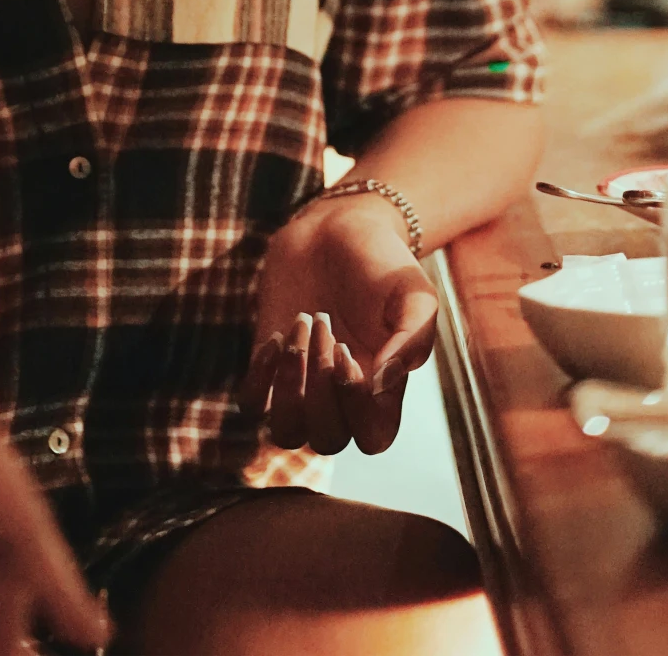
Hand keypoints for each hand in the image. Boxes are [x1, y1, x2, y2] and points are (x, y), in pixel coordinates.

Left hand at [240, 195, 437, 455]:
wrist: (337, 228)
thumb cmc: (382, 264)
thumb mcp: (415, 295)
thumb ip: (411, 340)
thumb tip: (380, 386)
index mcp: (382, 391)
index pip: (373, 439)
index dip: (357, 409)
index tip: (349, 352)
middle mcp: (341, 398)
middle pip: (327, 440)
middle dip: (321, 387)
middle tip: (324, 324)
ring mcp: (302, 384)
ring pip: (286, 432)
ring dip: (290, 385)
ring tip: (300, 326)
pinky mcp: (267, 363)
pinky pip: (252, 402)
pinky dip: (260, 376)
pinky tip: (278, 332)